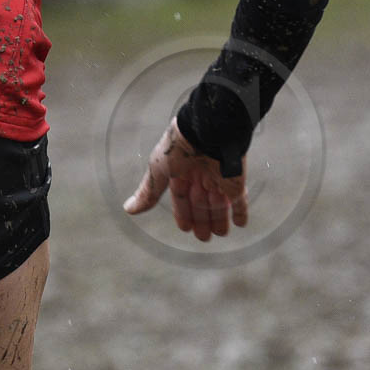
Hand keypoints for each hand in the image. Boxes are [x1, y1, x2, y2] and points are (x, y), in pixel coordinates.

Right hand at [123, 117, 248, 241]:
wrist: (208, 131)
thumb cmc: (179, 148)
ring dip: (219, 220)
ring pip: (219, 204)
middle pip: (201, 203)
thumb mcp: (158, 172)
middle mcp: (200, 176)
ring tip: (220, 234)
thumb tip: (128, 210)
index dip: (183, 212)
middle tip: (204, 237)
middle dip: (202, 220)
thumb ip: (147, 193)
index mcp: (180, 172)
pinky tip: (241, 223)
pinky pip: (239, 198)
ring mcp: (219, 177)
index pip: (181, 197)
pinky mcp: (235, 179)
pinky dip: (240, 211)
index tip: (186, 228)